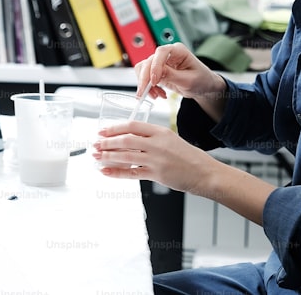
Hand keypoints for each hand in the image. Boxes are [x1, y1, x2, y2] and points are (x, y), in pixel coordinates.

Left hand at [92, 120, 219, 194]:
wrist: (204, 172)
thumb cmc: (188, 157)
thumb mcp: (170, 139)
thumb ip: (151, 138)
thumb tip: (129, 140)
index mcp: (160, 131)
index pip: (132, 126)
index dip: (115, 128)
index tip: (103, 130)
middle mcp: (157, 144)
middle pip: (125, 140)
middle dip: (107, 142)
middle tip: (95, 144)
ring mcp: (156, 159)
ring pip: (126, 156)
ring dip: (108, 156)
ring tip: (96, 157)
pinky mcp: (156, 174)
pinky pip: (131, 173)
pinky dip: (116, 172)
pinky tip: (106, 172)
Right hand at [134, 43, 225, 102]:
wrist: (203, 86)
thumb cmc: (201, 79)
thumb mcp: (189, 80)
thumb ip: (172, 75)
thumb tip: (155, 74)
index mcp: (178, 50)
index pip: (161, 52)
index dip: (155, 65)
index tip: (154, 80)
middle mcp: (167, 54)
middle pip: (149, 61)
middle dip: (145, 79)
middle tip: (144, 93)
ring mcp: (161, 63)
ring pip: (143, 69)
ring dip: (146, 84)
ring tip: (156, 95)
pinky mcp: (157, 72)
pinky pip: (145, 77)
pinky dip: (148, 88)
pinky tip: (159, 94)